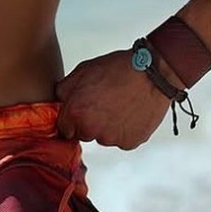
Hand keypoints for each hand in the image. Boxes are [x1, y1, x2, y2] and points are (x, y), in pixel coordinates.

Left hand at [55, 49, 173, 148]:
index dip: (71, 117)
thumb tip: (58, 102)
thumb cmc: (117, 69)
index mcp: (76, 113)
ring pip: (102, 137)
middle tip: (102, 103)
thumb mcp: (83, 70)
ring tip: (118, 105)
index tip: (80, 110)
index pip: (63, 128)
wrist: (152, 73)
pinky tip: (129, 112)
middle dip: (88, 122)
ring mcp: (112, 139)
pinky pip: (121, 139)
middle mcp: (92, 130)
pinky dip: (123, 130)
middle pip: (83, 134)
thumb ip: (64, 90)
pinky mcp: (129, 143)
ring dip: (107, 126)